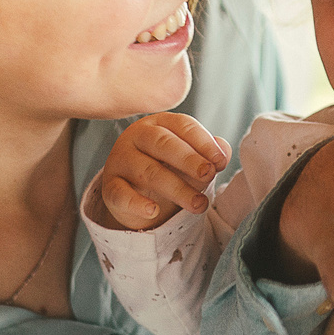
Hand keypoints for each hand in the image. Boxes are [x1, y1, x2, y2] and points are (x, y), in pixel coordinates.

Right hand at [94, 113, 228, 231]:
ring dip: (177, 189)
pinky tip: (154, 211)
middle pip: (163, 144)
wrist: (135, 193)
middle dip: (189, 160)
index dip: (203, 142)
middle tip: (209, 175)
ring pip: (148, 171)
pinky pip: (121, 194)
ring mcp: (120, 160)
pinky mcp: (110, 187)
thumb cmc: (168, 167)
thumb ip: (209, 152)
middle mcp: (137, 136)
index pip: (182, 125)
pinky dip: (137, 204)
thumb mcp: (190, 158)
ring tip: (198, 204)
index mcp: (160, 123)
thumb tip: (223, 152)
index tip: (220, 161)